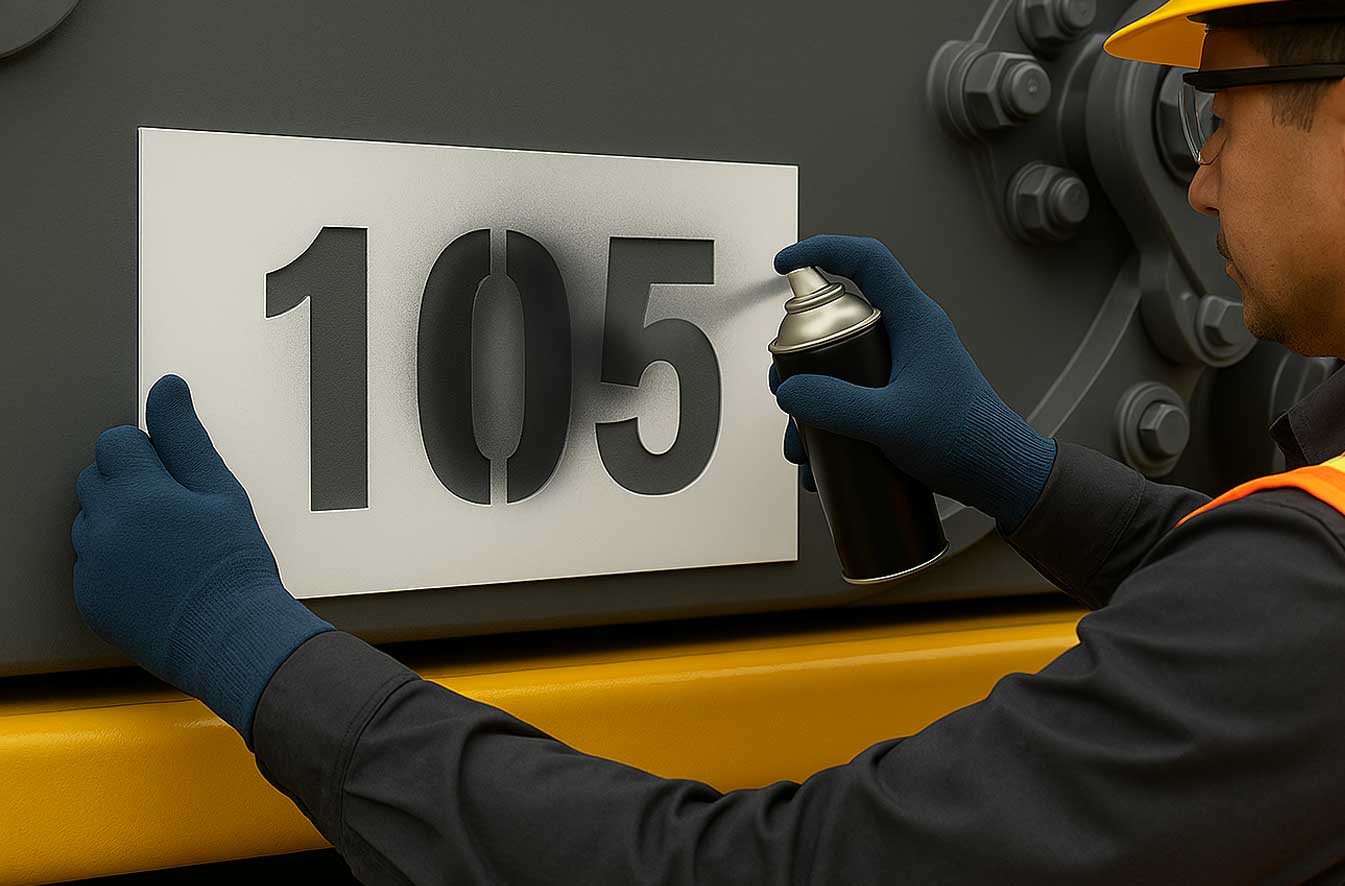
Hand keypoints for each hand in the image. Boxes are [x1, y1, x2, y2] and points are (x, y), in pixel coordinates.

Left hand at [72, 374, 330, 742]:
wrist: (230, 637)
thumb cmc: (234, 560)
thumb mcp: (221, 489)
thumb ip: (185, 434)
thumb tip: (167, 385)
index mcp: (138, 493)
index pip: (115, 442)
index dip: (148, 453)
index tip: (180, 481)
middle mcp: (104, 527)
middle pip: (95, 479)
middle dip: (128, 484)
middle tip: (176, 512)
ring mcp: (91, 566)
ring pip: (90, 521)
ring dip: (118, 523)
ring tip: (168, 549)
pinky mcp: (89, 599)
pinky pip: (91, 564)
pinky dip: (116, 564)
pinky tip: (156, 578)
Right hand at [769, 235, 1055, 531]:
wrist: (1000, 476)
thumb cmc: (963, 439)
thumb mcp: (890, 422)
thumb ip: (835, 406)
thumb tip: (787, 391)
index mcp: (914, 319)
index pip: (866, 260)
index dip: (821, 250)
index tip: (783, 264)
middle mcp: (906, 336)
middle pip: (838, 321)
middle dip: (799, 356)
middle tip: (783, 387)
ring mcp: (902, 369)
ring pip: (839, 368)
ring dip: (810, 404)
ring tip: (799, 445)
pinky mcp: (899, 399)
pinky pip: (852, 400)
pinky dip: (828, 427)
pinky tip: (816, 466)